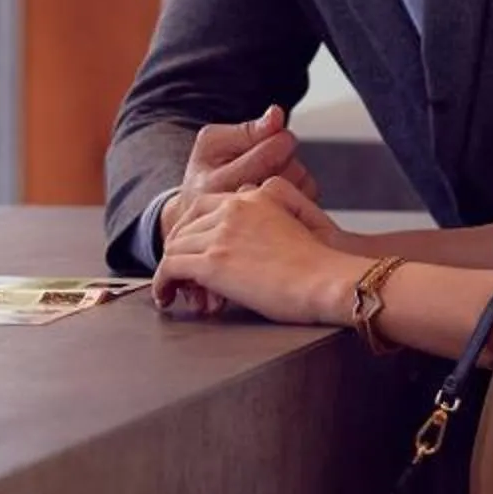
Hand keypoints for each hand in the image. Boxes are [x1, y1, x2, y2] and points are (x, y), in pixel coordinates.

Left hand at [152, 180, 351, 325]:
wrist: (330, 280)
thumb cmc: (324, 265)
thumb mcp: (301, 224)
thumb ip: (273, 219)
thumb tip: (255, 234)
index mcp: (256, 197)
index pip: (207, 205)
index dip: (194, 228)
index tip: (191, 246)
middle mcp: (235, 209)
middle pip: (187, 223)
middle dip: (180, 248)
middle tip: (178, 272)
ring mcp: (222, 234)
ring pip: (175, 246)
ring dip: (171, 268)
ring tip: (172, 289)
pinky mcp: (213, 262)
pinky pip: (170, 268)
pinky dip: (162, 283)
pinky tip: (165, 296)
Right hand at [160, 107, 318, 245]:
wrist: (202, 213)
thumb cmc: (209, 173)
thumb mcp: (213, 142)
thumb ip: (246, 130)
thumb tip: (276, 115)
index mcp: (216, 188)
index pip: (269, 154)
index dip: (278, 136)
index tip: (273, 133)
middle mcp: (240, 213)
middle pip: (290, 169)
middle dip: (286, 154)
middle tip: (268, 156)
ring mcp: (263, 225)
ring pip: (302, 183)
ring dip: (294, 171)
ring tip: (271, 173)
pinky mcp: (281, 230)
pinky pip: (309, 197)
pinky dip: (300, 187)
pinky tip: (280, 188)